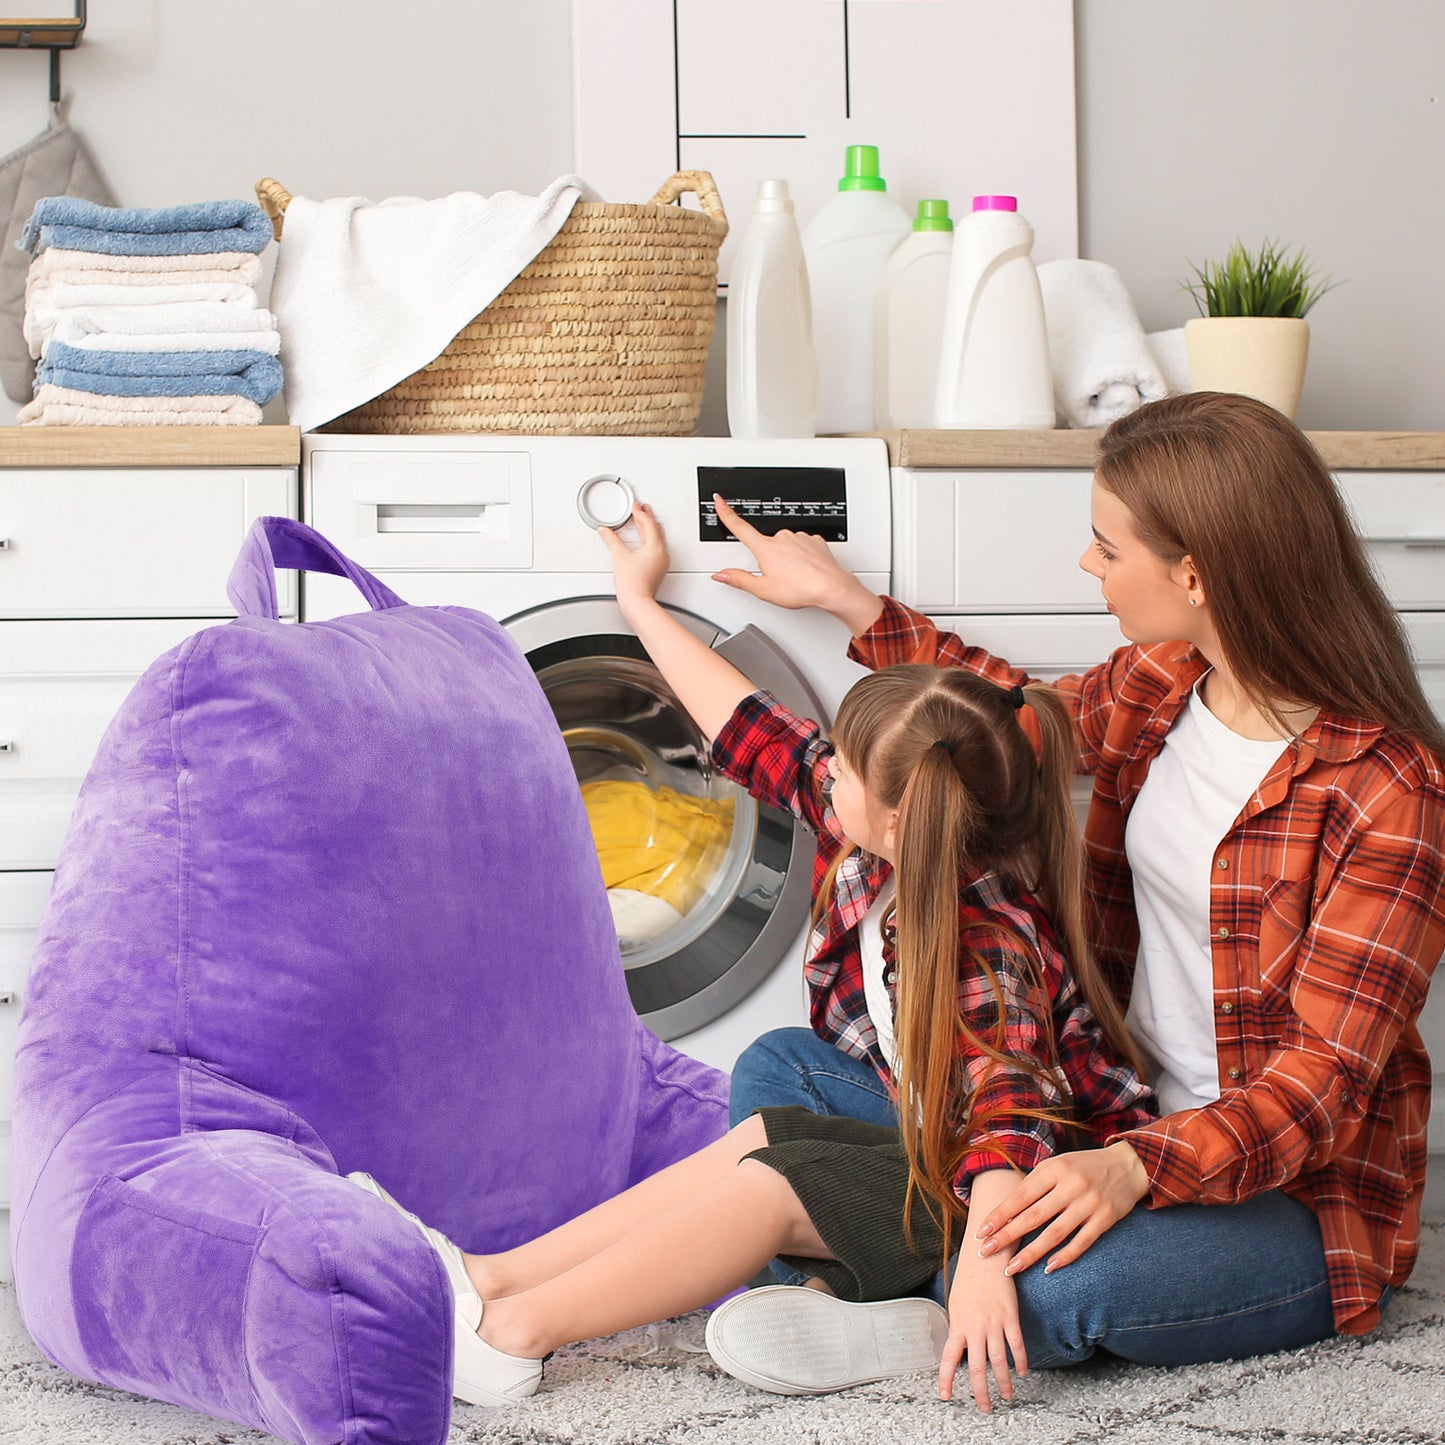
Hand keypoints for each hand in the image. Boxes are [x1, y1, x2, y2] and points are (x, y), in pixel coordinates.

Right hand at [597, 501, 668, 619]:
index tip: (636, 505)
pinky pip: (656, 548)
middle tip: (642, 508)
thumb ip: (611, 540)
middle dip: (647, 518)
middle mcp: (661, 554)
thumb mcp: (619, 556)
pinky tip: (643, 541)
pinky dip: (650, 540)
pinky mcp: (658, 569)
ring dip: (649, 528)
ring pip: (657, 538)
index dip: (640, 513)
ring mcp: (661, 562)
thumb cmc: (633, 584)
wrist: (637, 602)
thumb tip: (605, 531)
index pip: (649, 524)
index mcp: (655, 547)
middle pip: (655, 529)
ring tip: (643, 520)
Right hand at [708, 495, 883, 633]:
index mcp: (765, 548)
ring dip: (787, 558)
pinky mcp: (813, 540)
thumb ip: (739, 580)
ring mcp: (799, 537)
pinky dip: (802, 556)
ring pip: (786, 546)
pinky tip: (805, 569)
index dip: (727, 513)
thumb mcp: (763, 590)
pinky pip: (802, 546)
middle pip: (766, 544)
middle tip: (778, 577)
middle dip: (769, 558)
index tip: (720, 501)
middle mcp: (781, 538)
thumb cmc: (800, 588)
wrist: (831, 587)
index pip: (739, 527)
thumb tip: (721, 575)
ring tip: (794, 576)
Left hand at [939, 1248, 1026, 1411]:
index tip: (945, 1396)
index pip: (949, 1358)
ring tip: (1006, 1396)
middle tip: (985, 1408)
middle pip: (977, 1367)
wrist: (983, 1257)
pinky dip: (1021, 1360)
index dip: (946, 1379)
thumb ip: (959, 1328)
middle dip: (981, 1391)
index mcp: (958, 1324)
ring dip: (1003, 1382)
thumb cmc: (968, 1280)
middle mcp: (975, 1327)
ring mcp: (993, 1322)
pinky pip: (1016, 1344)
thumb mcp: (956, 1305)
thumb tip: (960, 1348)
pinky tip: (1022, 1372)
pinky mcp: (1010, 1316)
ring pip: (999, 1360)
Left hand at [976, 1142, 1148, 1275]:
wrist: (1128, 1166)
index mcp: (1054, 1169)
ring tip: (1011, 1268)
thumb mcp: (1058, 1164)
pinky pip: (1081, 1242)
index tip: (980, 1231)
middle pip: (1033, 1216)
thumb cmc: (1084, 1166)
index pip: (1020, 1196)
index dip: (999, 1215)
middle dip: (1006, 1236)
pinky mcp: (1105, 1219)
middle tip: (985, 1252)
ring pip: (1054, 1234)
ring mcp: (1089, 1204)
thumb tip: (1006, 1210)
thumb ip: (1036, 1184)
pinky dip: (1064, 1257)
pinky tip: (1047, 1268)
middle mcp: (1070, 1186)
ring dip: (1030, 1253)